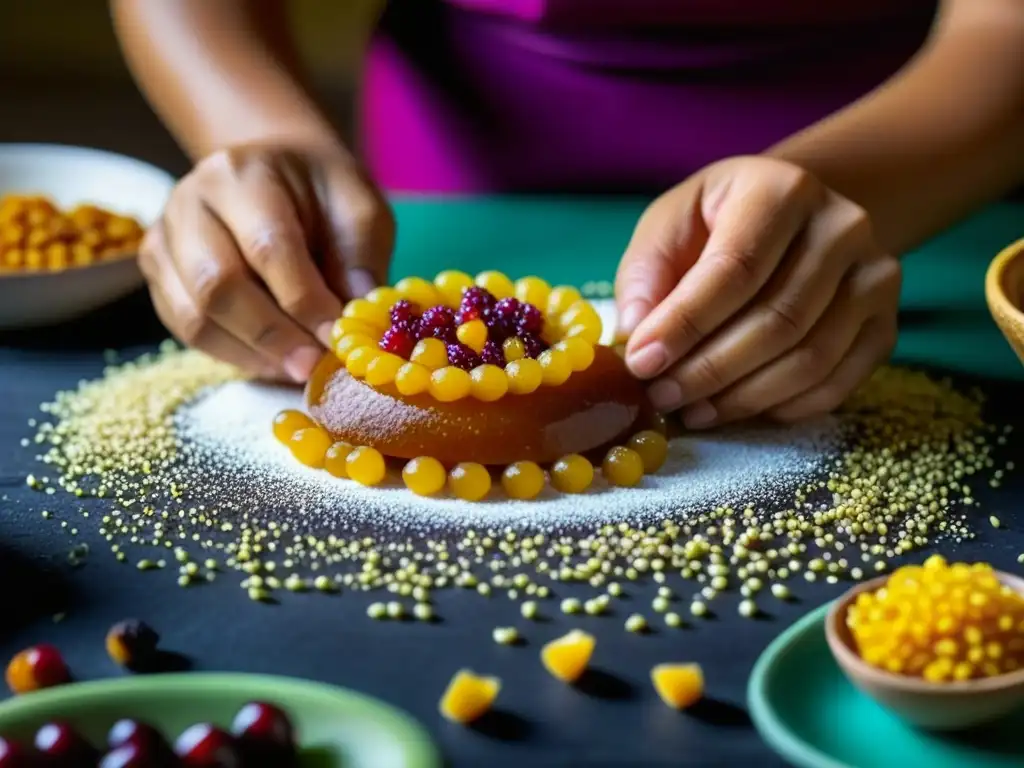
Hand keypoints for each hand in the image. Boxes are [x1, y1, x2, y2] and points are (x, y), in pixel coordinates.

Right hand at [139, 144, 394, 381]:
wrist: (273, 170)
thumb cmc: (320, 192)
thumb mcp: (359, 207)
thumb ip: (360, 258)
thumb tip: (353, 317)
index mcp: (242, 174)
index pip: (267, 246)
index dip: (303, 300)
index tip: (337, 336)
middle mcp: (190, 201)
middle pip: (217, 284)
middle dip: (273, 335)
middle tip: (315, 364)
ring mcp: (165, 238)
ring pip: (194, 314)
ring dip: (252, 352)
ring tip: (299, 368)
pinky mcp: (158, 273)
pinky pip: (185, 328)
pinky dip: (233, 355)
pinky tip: (273, 362)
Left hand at [615, 156, 900, 427]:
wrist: (791, 222)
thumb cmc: (718, 225)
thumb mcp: (669, 226)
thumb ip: (645, 276)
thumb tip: (636, 336)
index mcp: (782, 189)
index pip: (735, 268)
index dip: (685, 324)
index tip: (641, 362)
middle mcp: (842, 227)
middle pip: (777, 320)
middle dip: (708, 370)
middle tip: (661, 395)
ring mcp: (875, 276)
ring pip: (809, 358)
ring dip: (741, 397)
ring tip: (690, 410)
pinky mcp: (885, 324)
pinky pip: (837, 384)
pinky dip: (781, 408)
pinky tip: (735, 410)